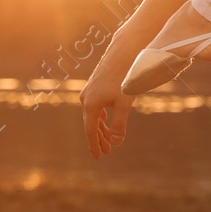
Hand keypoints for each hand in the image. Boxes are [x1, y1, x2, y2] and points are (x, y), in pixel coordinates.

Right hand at [80, 43, 136, 159]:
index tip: (99, 157)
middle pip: (91, 124)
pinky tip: (105, 122)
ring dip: (101, 129)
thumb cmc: (124, 78)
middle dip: (99, 139)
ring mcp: (89, 91)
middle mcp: (86, 99)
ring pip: (93, 116)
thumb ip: (119, 124)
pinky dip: (101, 117)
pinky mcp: (94, 86)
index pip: (90, 131)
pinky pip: (96, 107)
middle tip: (106, 153)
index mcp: (90, 105)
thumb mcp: (124, 104)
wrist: (122, 54)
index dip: (94, 145)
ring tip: (108, 142)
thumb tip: (116, 142)